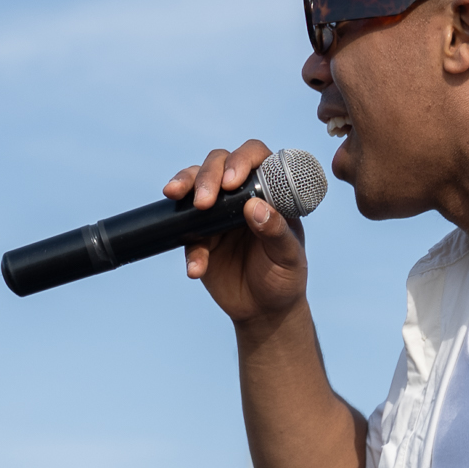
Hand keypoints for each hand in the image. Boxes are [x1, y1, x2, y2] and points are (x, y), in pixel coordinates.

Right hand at [168, 140, 309, 326]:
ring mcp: (218, 211)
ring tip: (179, 199)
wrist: (264, 310)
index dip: (242, 160)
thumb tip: (254, 207)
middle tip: (204, 202)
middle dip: (206, 176)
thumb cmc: (285, 277)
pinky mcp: (199, 234)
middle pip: (219, 162)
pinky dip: (189, 247)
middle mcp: (242, 194)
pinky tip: (197, 268)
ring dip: (186, 187)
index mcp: (270, 192)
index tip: (232, 182)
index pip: (256, 157)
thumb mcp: (289, 257)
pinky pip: (184, 229)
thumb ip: (277, 233)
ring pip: (195, 183)